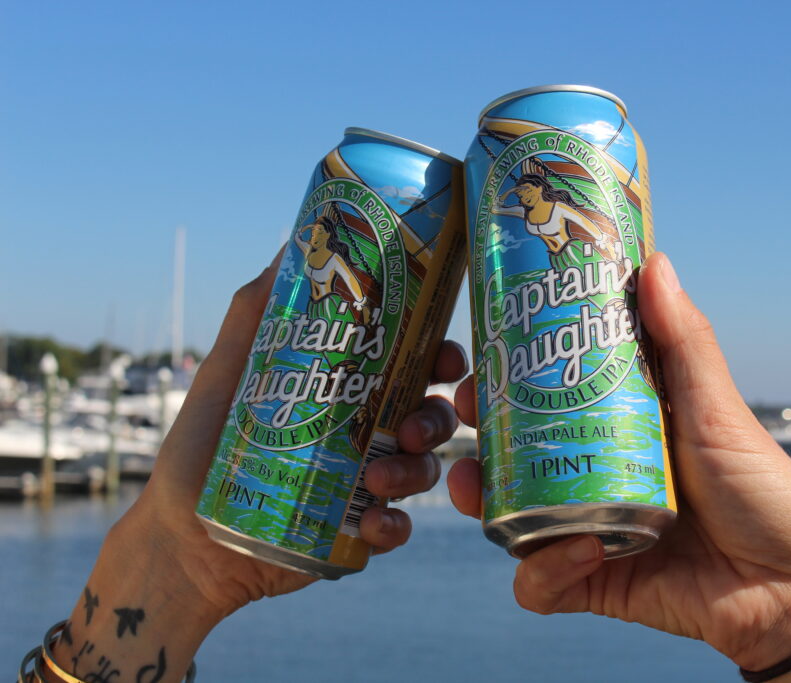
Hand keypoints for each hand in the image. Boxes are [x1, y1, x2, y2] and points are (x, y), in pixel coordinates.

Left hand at [119, 247, 466, 620]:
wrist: (181, 534)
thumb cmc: (202, 447)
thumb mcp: (228, 369)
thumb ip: (255, 309)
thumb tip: (288, 243)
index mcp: (351, 392)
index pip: (414, 367)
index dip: (441, 359)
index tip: (446, 357)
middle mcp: (367, 435)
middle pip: (432, 416)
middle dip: (439, 417)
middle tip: (413, 425)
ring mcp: (366, 485)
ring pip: (422, 470)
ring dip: (416, 471)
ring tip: (380, 477)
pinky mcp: (356, 533)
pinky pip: (395, 528)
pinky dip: (394, 527)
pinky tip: (374, 524)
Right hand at [447, 252, 790, 670]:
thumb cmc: (766, 492)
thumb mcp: (718, 408)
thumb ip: (684, 341)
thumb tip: (655, 262)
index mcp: (623, 429)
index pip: (552, 396)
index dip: (510, 377)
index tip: (485, 351)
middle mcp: (600, 476)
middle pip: (518, 454)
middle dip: (482, 436)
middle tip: (465, 413)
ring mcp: (592, 529)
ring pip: (514, 515)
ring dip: (488, 502)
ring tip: (474, 487)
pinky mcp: (595, 583)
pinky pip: (542, 582)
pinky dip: (546, 570)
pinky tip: (581, 551)